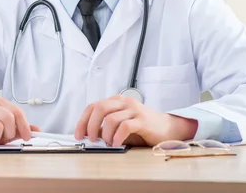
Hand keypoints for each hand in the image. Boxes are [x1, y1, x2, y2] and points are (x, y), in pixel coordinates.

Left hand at [74, 95, 197, 146]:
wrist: (167, 128)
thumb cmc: (142, 127)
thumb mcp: (120, 125)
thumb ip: (105, 127)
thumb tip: (88, 134)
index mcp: (116, 101)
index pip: (93, 106)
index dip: (83, 120)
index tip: (78, 134)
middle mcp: (124, 102)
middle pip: (99, 108)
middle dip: (91, 125)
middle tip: (91, 139)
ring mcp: (134, 110)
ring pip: (111, 118)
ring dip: (106, 134)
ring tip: (108, 143)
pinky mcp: (143, 120)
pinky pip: (125, 126)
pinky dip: (117, 137)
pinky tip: (117, 143)